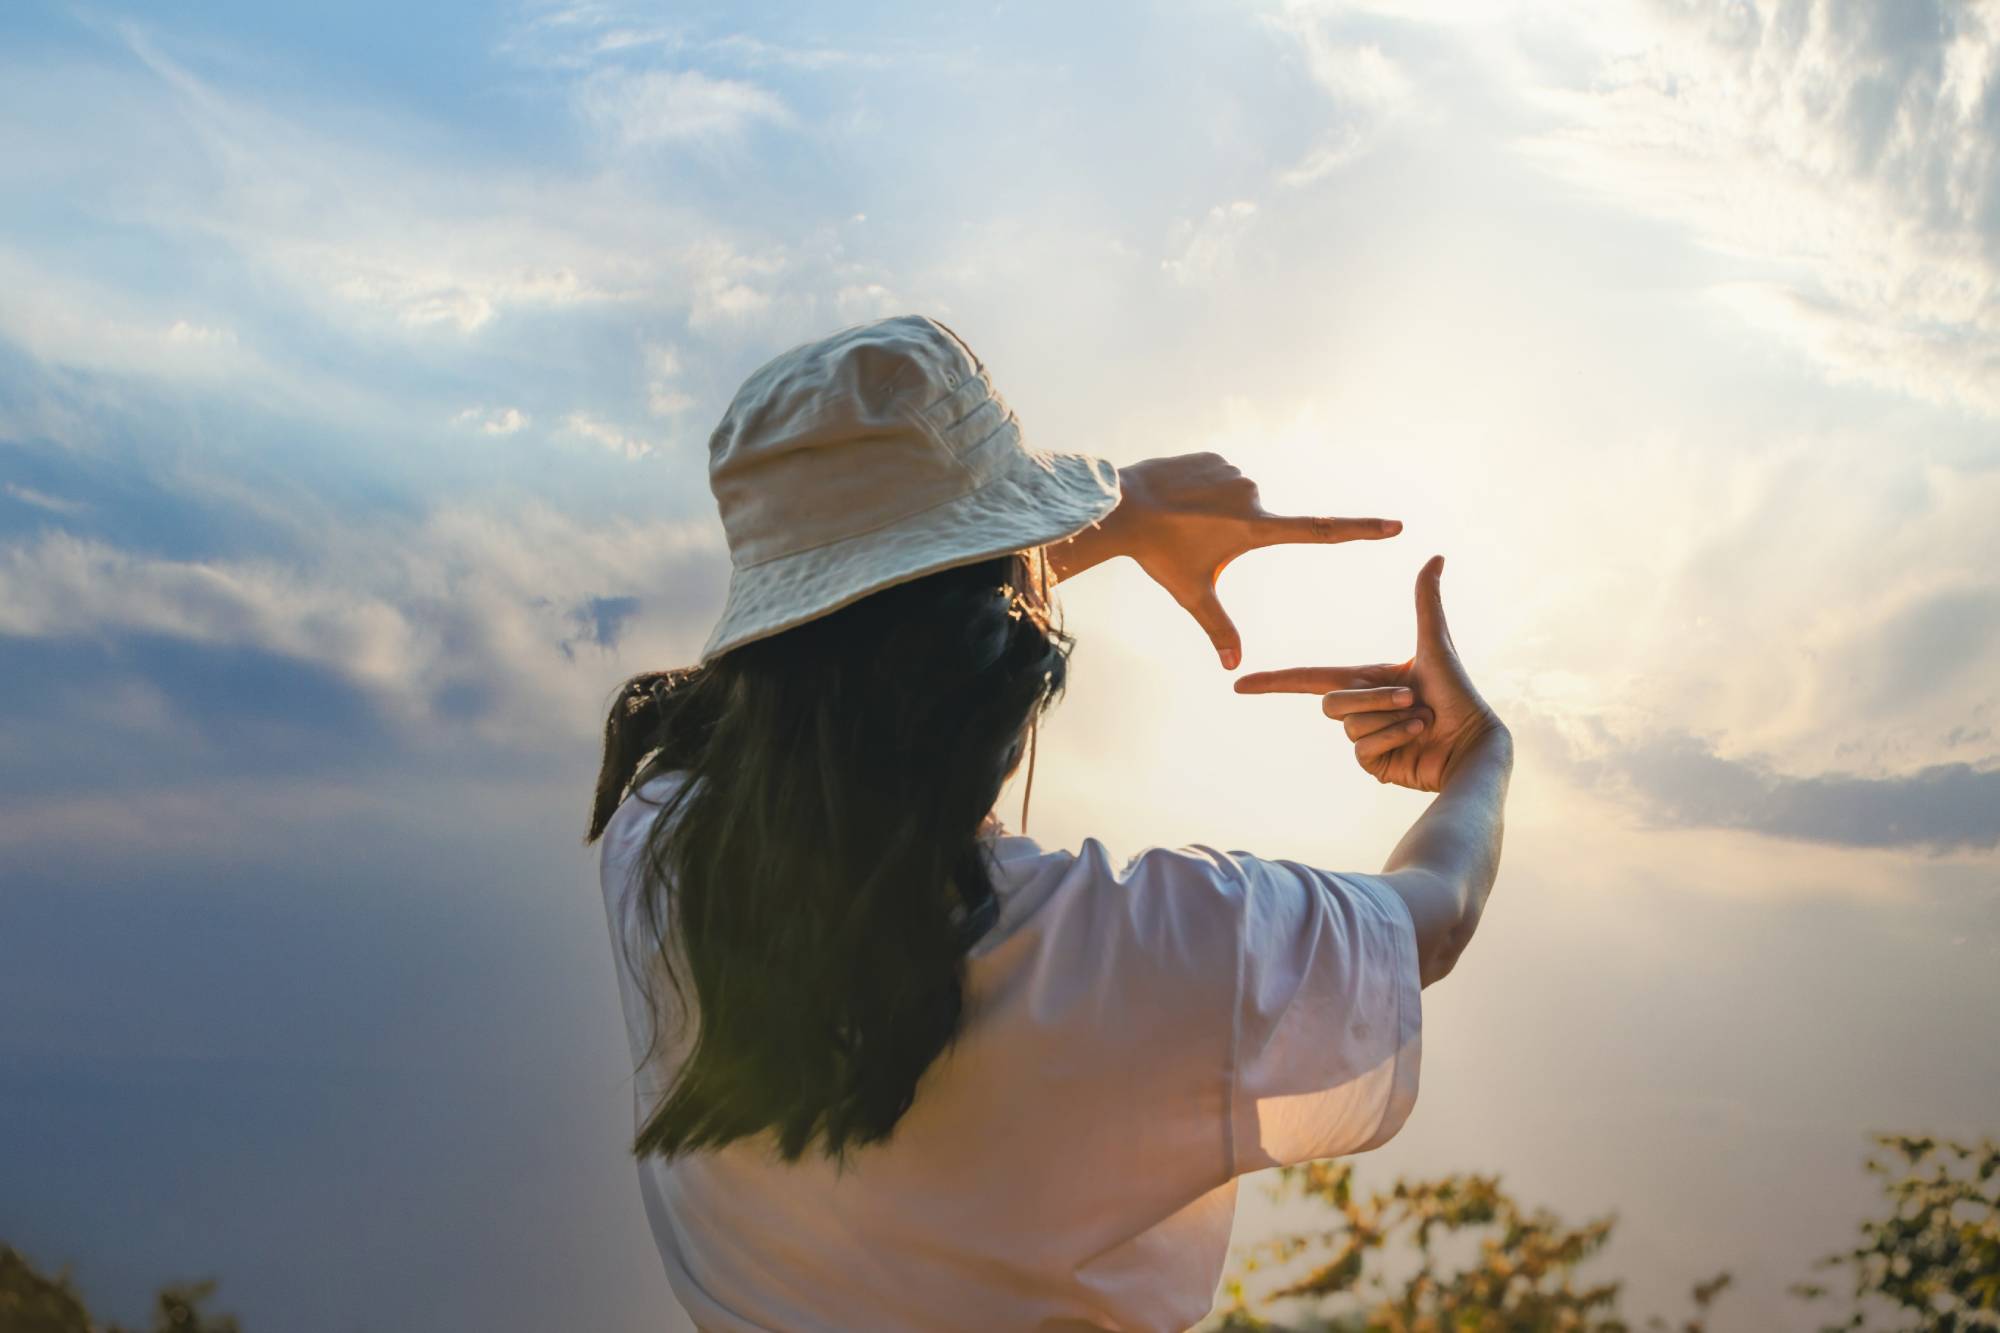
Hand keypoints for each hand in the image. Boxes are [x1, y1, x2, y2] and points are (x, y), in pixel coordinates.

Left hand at [1049, 452, 1400, 668]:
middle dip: (1230, 535)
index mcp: (1256, 528)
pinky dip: (1204, 492)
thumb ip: (1219, 628)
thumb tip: (1234, 668)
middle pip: (1256, 524)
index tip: (1394, 525)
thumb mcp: (1192, 594)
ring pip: (1236, 500)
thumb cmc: (1160, 555)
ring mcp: (1235, 472)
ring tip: (1182, 518)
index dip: (1359, 531)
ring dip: (1216, 512)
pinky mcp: (1216, 456)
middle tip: (1193, 540)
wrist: (1122, 507)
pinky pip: (1219, 479)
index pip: (1319, 532)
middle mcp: (1253, 494)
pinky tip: (1179, 498)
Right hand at [1233, 555, 1503, 791]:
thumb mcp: (1436, 642)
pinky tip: (1419, 737)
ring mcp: (1364, 738)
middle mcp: (1361, 709)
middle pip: (1332, 703)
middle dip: (1374, 698)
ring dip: (1391, 717)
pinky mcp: (1374, 764)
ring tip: (1423, 718)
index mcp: (1366, 680)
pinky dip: (1393, 739)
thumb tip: (1436, 556)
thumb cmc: (1459, 692)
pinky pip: (1362, 749)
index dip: (1273, 682)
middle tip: (1414, 697)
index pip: (1308, 679)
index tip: (1239, 684)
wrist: (1474, 740)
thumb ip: (1426, 600)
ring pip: (1350, 725)